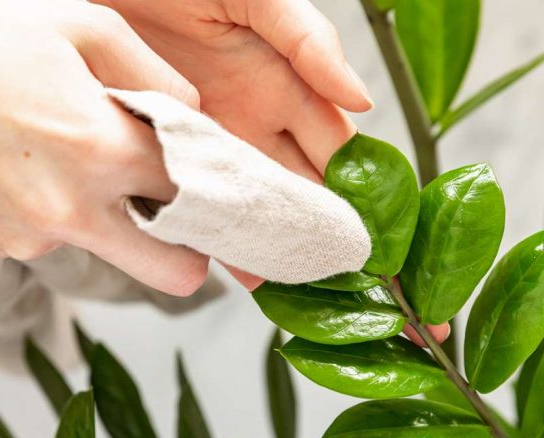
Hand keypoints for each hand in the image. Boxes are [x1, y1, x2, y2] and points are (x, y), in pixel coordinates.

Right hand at [0, 0, 211, 295]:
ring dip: (112, 220)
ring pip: (110, 253)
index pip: (198, 197)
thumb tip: (196, 117)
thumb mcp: (84, 24)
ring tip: (68, 158)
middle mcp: (70, 210)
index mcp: (100, 150)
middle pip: (175, 273)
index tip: (217, 182)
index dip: (216, 189)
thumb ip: (157, 76)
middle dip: (190, 250)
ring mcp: (30, 238)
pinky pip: (54, 242)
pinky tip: (25, 167)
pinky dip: (56, 214)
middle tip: (178, 212)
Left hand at [103, 0, 449, 344]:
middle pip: (295, 193)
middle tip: (340, 287)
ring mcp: (208, 139)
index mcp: (289, 87)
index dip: (363, 198)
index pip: (340, 156)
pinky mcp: (161, 146)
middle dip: (316, 237)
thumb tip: (361, 100)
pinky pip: (187, 197)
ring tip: (283, 290)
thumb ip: (307, 40)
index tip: (382, 245)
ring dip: (262, 245)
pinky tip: (216, 263)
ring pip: (245, 206)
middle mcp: (254, 122)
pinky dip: (201, 230)